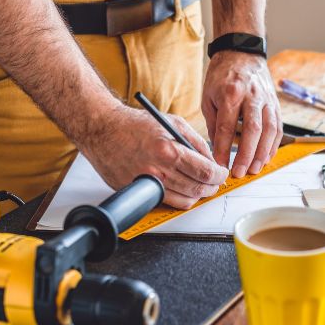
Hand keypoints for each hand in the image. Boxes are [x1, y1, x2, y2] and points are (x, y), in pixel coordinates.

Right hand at [80, 106, 228, 208]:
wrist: (103, 131)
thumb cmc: (134, 124)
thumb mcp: (172, 122)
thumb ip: (196, 141)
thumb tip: (211, 159)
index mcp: (168, 150)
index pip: (205, 171)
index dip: (218, 175)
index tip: (221, 174)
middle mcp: (158, 170)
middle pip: (197, 188)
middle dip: (211, 186)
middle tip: (214, 182)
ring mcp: (147, 183)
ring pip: (184, 200)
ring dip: (197, 195)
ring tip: (200, 186)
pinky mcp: (138, 190)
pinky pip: (167, 202)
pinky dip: (180, 199)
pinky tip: (183, 190)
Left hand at [202, 50, 282, 177]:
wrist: (241, 53)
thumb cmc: (221, 76)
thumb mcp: (208, 97)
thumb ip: (214, 123)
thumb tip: (217, 149)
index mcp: (231, 93)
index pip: (227, 127)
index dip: (223, 149)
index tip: (219, 165)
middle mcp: (251, 96)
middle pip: (252, 130)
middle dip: (246, 155)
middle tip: (239, 173)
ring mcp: (266, 99)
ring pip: (269, 130)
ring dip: (263, 153)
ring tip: (254, 170)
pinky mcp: (275, 103)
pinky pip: (278, 127)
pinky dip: (273, 145)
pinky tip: (267, 158)